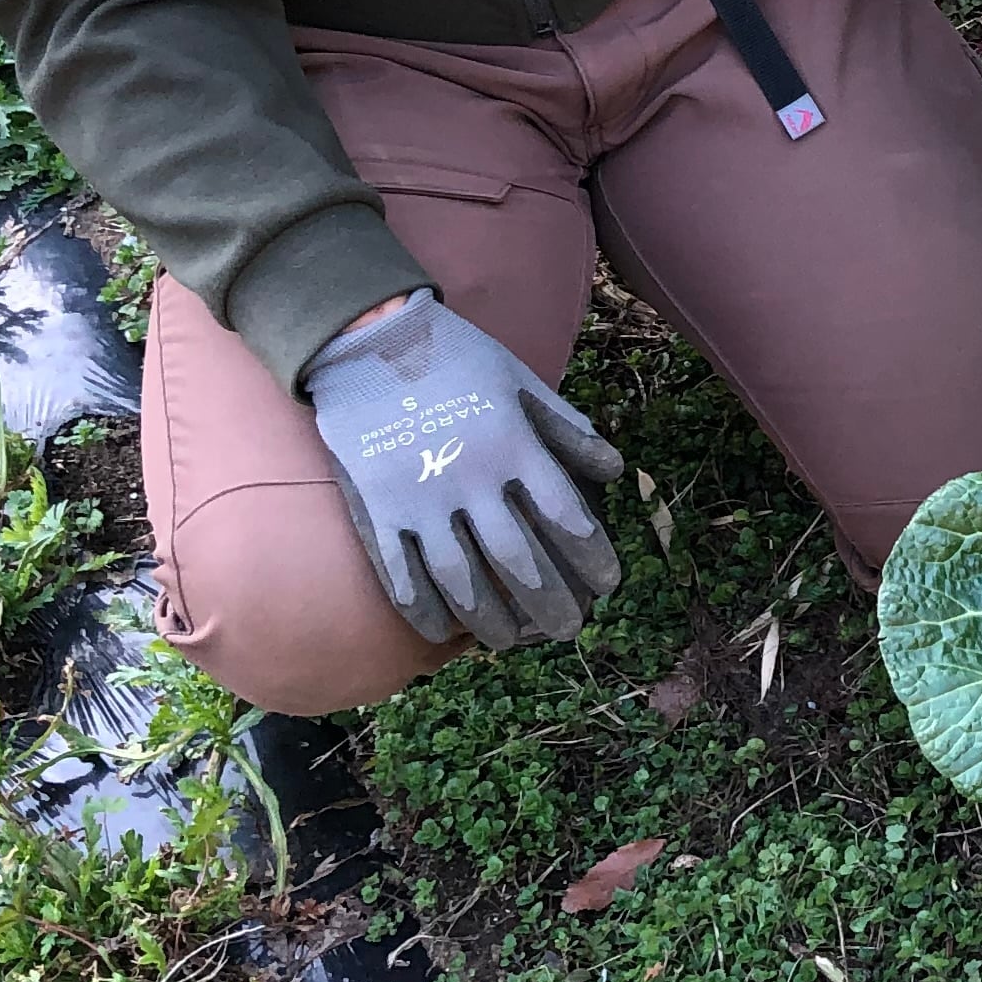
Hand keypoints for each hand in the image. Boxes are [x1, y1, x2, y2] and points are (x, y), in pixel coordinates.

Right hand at [301, 291, 625, 651]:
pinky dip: (426, 611)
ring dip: (492, 621)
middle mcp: (471, 479)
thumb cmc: (455, 358)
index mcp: (513, 445)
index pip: (566, 517)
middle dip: (551, 604)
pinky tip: (445, 631)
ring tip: (512, 641)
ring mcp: (419, 499)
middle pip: (521, 562)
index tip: (609, 585)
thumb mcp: (520, 382)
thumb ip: (567, 429)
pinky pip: (403, 576)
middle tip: (570, 629)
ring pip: (463, 582)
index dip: (593, 558)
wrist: (367, 339)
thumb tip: (614, 472)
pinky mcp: (376, 511)